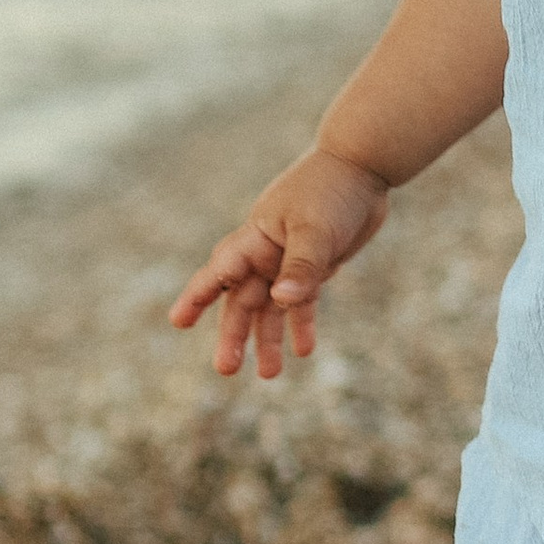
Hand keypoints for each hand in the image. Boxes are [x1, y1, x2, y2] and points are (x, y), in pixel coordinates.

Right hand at [169, 148, 392, 376]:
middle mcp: (266, 254)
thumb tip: (283, 301)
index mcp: (255, 239)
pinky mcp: (315, 268)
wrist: (364, 168)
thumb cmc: (331, 189)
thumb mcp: (315, 229)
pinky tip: (303, 350)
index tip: (178, 322)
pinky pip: (303, 303)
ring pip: (271, 308)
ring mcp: (289, 262)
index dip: (197, 297)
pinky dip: (302, 324)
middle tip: (225, 370)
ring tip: (269, 374)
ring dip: (268, 338)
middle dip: (234, 334)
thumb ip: (301, 266)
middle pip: (242, 300)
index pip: (219, 272)